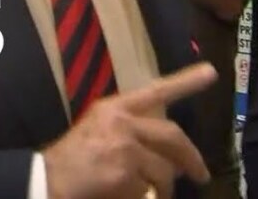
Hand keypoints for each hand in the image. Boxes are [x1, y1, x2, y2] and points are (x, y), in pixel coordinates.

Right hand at [42, 63, 215, 198]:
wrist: (47, 180)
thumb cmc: (72, 159)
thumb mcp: (99, 131)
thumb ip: (130, 131)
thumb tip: (169, 153)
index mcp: (114, 108)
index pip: (155, 91)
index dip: (185, 82)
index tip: (211, 72)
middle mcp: (121, 122)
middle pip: (172, 135)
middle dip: (191, 157)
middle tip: (202, 175)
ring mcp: (124, 146)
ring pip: (164, 168)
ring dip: (164, 187)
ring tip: (157, 195)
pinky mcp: (124, 172)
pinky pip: (149, 189)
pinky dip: (145, 198)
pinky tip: (129, 197)